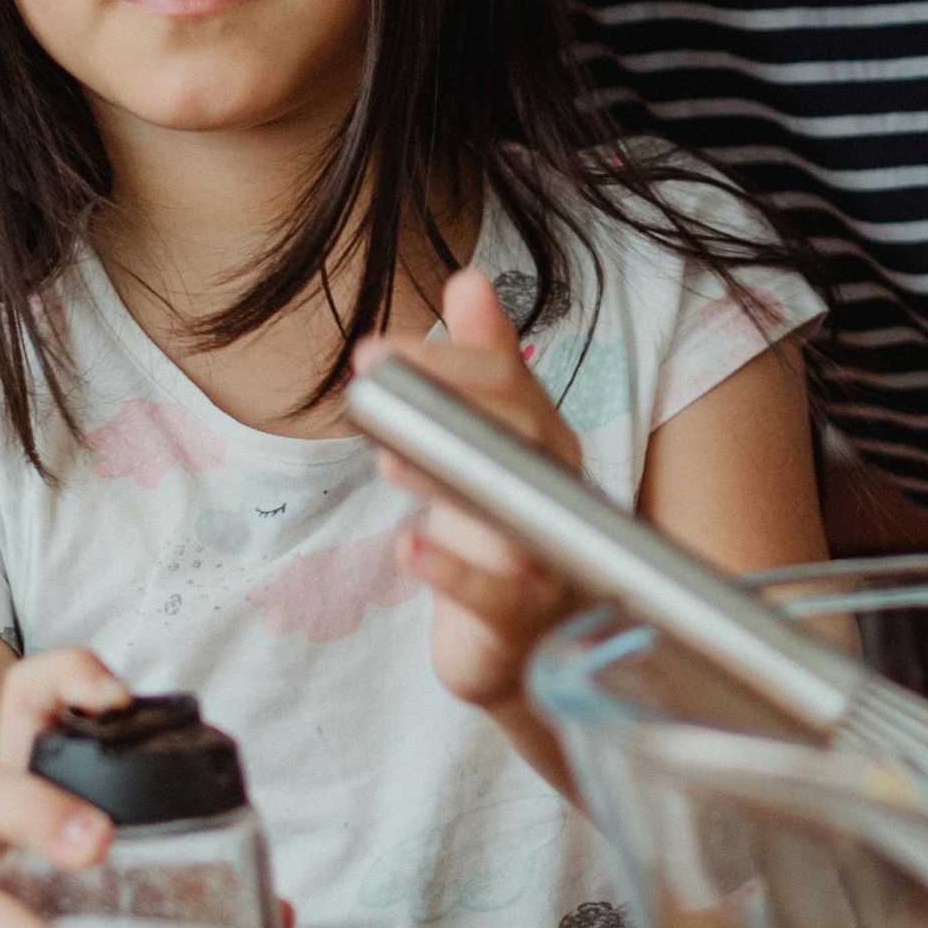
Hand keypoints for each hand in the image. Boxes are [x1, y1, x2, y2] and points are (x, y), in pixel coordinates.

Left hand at [353, 268, 583, 787]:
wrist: (521, 649)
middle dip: (447, 399)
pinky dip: (453, 574)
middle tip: (371, 375)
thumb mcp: (487, 446)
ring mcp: (548, 558)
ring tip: (387, 456)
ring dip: (446, 479)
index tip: (380, 349)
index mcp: (546, 444)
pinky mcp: (524, 622)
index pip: (512, 385)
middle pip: (519, 433)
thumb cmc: (501, 537)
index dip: (452, 359)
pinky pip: (496, 596)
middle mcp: (557, 493)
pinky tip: (410, 548)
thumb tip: (470, 278)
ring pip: (509, 511)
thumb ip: (483, 366)